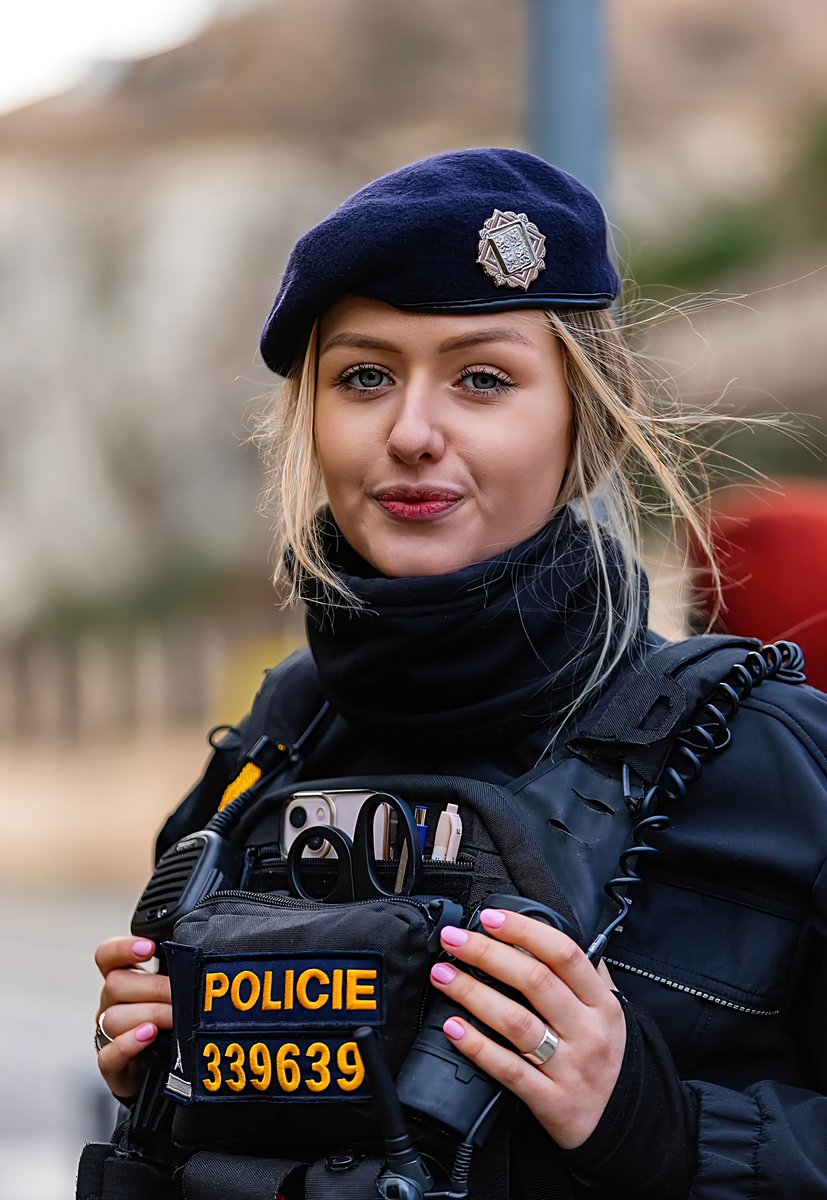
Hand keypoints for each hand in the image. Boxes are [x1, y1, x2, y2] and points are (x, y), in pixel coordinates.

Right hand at [94, 936, 172, 1099]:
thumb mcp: (170, 991)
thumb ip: (175, 972)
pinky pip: (108, 1054)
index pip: (107, 956)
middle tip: (181, 993)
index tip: (149, 947)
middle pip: (115, 984)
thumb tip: (195, 955)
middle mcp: (111, 1004)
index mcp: (123, 980)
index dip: (122, 948)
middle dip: (154, 987)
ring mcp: (107, 1035)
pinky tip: (149, 1035)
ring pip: (113, 1018)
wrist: (162, 1069)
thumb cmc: (168, 1021)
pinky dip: (129, 1043)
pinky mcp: (111, 1065)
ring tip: (174, 1017)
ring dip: (149, 1014)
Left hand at [428, 908, 625, 1149]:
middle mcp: (588, 1032)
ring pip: (516, 1022)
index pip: (564, 954)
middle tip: (454, 940)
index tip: (490, 918)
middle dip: (487, 953)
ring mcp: (570, 1068)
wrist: (621, 1125)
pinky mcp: (551, 1101)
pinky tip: (453, 1027)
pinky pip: (508, 1070)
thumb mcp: (608, 1013)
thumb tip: (543, 933)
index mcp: (602, 1003)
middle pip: (534, 981)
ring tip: (443, 975)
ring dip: (473, 993)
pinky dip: (477, 1046)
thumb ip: (584, 975)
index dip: (524, 931)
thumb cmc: (606, 1059)